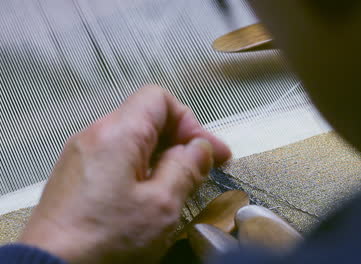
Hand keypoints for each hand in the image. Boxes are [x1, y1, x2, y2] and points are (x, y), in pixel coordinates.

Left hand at [19, 85, 230, 262]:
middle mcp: (94, 135)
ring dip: (160, 156)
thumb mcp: (161, 205)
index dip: (189, 122)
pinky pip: (113, 157)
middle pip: (146, 117)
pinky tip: (147, 194)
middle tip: (201, 168)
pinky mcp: (74, 175)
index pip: (159, 99)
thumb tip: (200, 148)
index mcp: (117, 133)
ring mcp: (80, 154)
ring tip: (177, 185)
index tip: (207, 151)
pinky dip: (138, 167)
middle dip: (179, 140)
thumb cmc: (104, 240)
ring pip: (131, 139)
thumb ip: (186, 168)